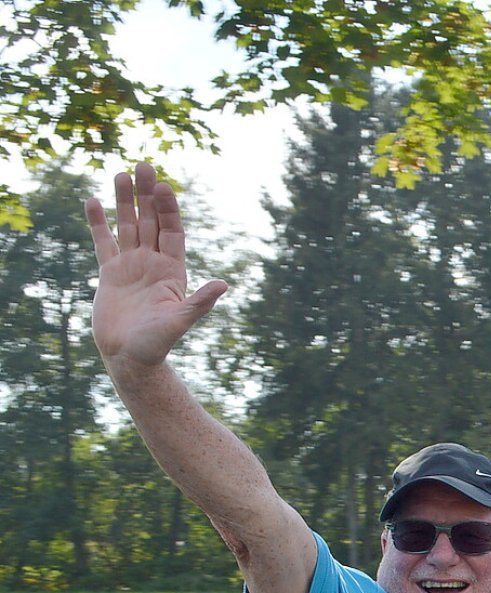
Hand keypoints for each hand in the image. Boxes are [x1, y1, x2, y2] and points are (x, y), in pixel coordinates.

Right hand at [84, 163, 226, 373]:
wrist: (130, 357)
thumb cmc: (157, 343)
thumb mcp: (180, 320)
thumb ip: (199, 302)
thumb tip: (224, 284)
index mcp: (172, 271)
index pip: (171, 231)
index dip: (168, 209)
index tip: (164, 185)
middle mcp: (152, 263)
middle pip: (150, 221)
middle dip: (147, 194)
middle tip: (143, 164)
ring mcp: (131, 266)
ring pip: (127, 225)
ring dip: (124, 201)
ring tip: (120, 174)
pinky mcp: (109, 273)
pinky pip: (103, 242)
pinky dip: (98, 222)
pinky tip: (94, 201)